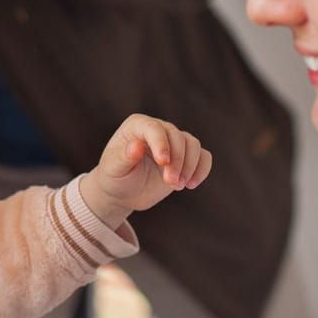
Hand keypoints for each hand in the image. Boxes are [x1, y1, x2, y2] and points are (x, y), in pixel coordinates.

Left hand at [79, 114, 211, 224]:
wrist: (124, 192)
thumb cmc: (115, 177)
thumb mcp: (114, 169)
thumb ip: (123, 157)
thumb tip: (136, 146)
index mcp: (137, 126)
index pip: (154, 128)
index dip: (161, 143)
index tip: (163, 162)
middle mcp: (158, 129)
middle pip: (178, 137)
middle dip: (177, 161)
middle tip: (171, 183)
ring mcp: (174, 142)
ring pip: (193, 145)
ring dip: (190, 166)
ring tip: (177, 186)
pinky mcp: (186, 157)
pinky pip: (204, 156)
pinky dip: (202, 169)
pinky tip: (191, 185)